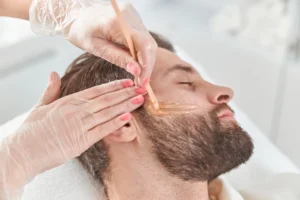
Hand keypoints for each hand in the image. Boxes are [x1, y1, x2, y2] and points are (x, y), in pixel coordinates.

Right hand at [0, 72, 145, 198]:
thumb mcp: (40, 106)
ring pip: (107, 113)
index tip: (128, 82)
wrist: (23, 151)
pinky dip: (115, 124)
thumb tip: (54, 74)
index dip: (114, 86)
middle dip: (125, 94)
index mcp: (68, 101)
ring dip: (125, 106)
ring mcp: (79, 125)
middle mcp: (76, 111)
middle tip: (141, 88)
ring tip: (139, 100)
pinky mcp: (81, 141)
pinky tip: (127, 117)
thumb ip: (51, 90)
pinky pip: (102, 130)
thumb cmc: (31, 130)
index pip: (96, 91)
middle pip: (106, 100)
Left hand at [29, 0, 157, 85]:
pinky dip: (142, 53)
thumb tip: (137, 71)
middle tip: (141, 83)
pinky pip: (143, 38)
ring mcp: (133, 16)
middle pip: (149, 44)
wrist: (76, 14)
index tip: (143, 82)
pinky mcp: (133, 19)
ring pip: (148, 42)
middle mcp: (129, 16)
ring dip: (146, 60)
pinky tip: (135, 64)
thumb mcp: (97, 48)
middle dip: (147, 66)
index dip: (146, 66)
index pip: (143, 45)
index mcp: (118, 22)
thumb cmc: (82, 31)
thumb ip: (118, 58)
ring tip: (138, 76)